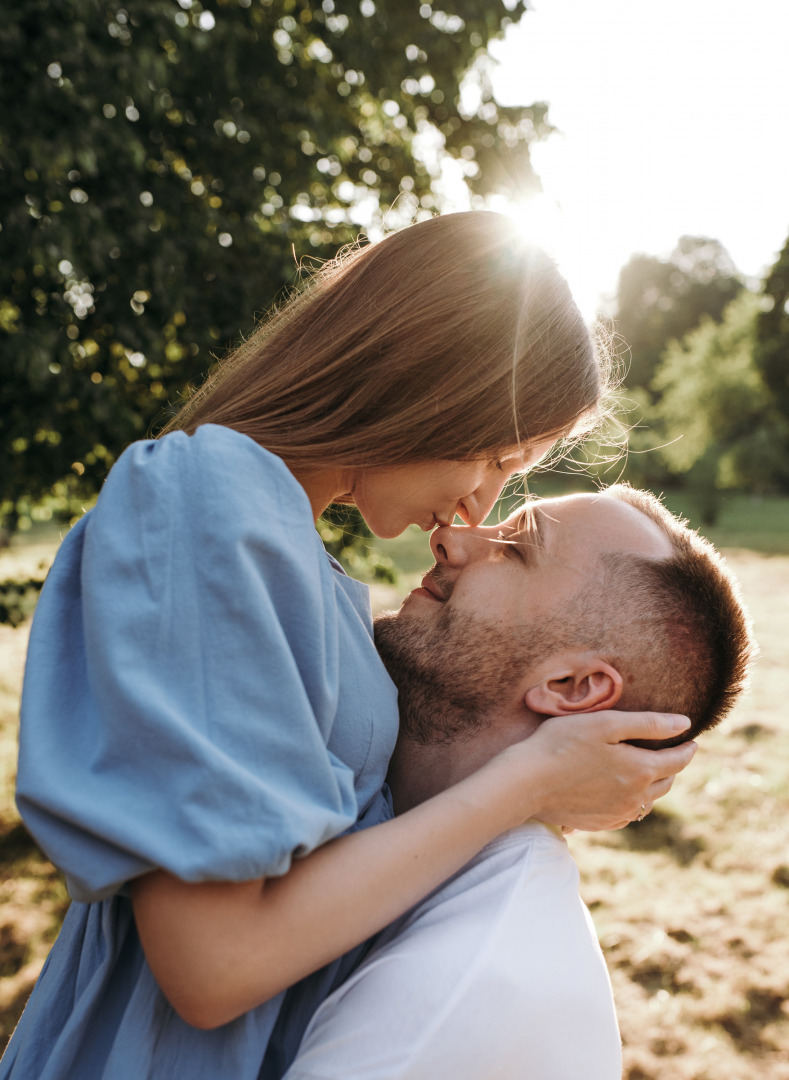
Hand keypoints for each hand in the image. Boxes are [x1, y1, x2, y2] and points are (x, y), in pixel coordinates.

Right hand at [498, 711, 695, 831]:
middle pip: (666, 783)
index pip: (678, 761)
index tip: (691, 740)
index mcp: (641, 771)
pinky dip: (632, 800)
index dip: (687, 748)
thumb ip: (648, 723)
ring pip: (648, 801)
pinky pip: (627, 813)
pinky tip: (620, 789)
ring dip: (652, 785)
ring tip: (646, 770)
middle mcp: (636, 798)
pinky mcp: (601, 824)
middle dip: (672, 767)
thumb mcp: (606, 724)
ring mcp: (618, 815)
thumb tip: (684, 723)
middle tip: (671, 753)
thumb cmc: (562, 744)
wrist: (525, 783)